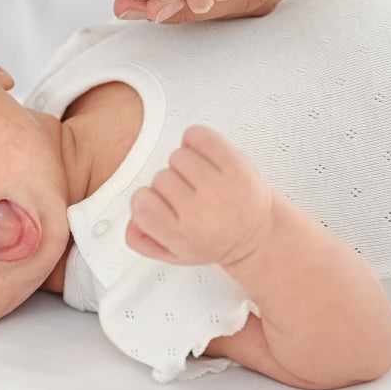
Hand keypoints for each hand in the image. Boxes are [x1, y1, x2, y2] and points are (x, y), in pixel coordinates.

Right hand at [126, 125, 273, 266]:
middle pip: (159, 177)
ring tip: (199, 179)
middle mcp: (200, 211)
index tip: (160, 205)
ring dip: (184, 164)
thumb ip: (146, 242)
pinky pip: (199, 136)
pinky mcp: (236, 164)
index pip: (141, 203)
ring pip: (177, 156)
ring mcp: (219, 186)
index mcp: (182, 235)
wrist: (258, 235)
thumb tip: (131, 225)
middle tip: (187, 197)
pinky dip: (196, 139)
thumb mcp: (177, 253)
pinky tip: (204, 156)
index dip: (146, 200)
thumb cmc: (216, 240)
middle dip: (170, 185)